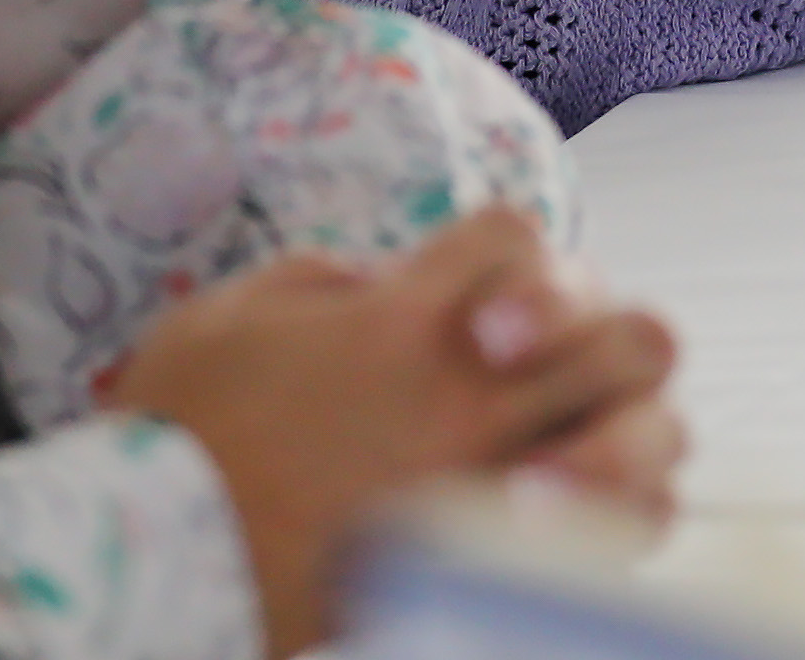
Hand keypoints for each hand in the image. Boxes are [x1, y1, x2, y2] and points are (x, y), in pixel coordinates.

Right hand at [97, 207, 682, 655]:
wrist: (154, 568)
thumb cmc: (177, 440)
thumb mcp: (232, 317)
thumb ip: (327, 286)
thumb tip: (382, 287)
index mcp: (406, 320)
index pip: (515, 236)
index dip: (509, 259)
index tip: (474, 308)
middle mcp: (470, 397)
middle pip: (631, 336)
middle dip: (611, 339)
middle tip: (560, 372)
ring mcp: (493, 484)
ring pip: (650, 439)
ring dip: (633, 433)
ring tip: (587, 446)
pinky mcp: (494, 564)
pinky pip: (617, 540)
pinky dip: (619, 523)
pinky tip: (580, 517)